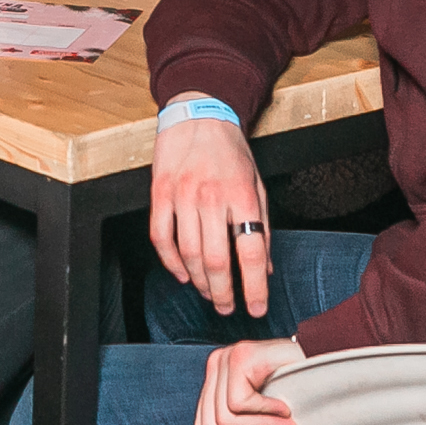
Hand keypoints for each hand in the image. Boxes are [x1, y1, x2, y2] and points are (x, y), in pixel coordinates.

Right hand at [150, 99, 271, 315]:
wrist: (198, 116)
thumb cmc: (231, 153)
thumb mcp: (257, 185)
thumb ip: (262, 226)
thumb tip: (266, 267)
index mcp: (242, 195)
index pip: (251, 251)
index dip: (255, 286)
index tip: (257, 307)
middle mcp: (211, 196)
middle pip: (216, 259)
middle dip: (223, 292)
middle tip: (226, 308)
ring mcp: (182, 194)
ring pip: (188, 253)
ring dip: (199, 281)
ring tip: (208, 293)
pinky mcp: (159, 193)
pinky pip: (161, 237)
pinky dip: (171, 262)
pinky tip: (182, 274)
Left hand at [196, 338, 303, 424]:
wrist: (318, 358)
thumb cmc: (292, 383)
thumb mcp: (258, 404)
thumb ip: (238, 417)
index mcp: (215, 374)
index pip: (203, 423)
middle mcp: (216, 362)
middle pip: (210, 424)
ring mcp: (226, 358)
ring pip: (226, 417)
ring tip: (284, 423)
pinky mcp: (240, 358)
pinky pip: (241, 403)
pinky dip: (267, 413)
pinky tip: (285, 407)